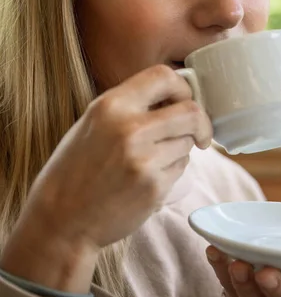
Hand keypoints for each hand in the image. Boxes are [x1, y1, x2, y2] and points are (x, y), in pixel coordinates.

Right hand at [1, 65, 211, 292]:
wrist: (62, 220)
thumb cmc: (77, 170)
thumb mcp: (94, 124)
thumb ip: (132, 107)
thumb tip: (176, 97)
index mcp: (111, 106)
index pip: (163, 76)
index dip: (183, 86)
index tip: (186, 100)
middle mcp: (130, 129)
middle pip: (191, 112)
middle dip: (201, 123)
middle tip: (199, 133)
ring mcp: (145, 160)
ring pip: (188, 143)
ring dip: (181, 149)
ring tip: (155, 159)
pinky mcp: (155, 187)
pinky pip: (181, 168)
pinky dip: (173, 170)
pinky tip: (149, 177)